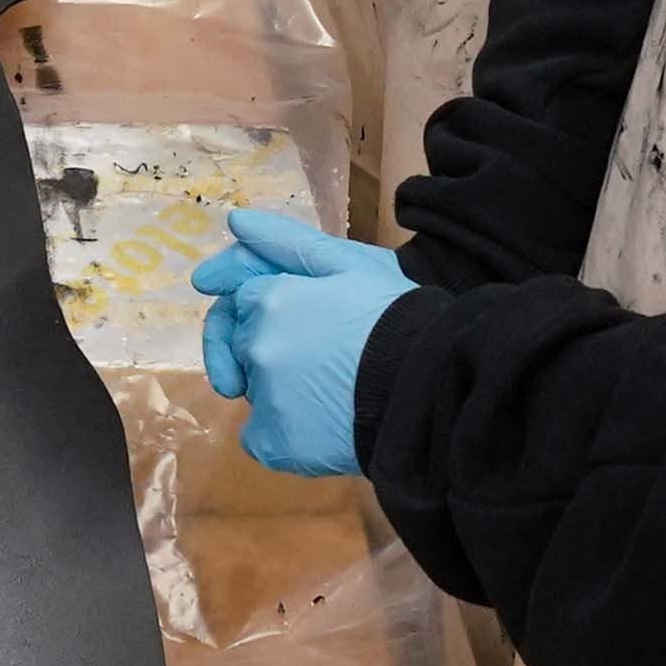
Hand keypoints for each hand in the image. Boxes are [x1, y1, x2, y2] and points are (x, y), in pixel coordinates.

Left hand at [189, 204, 405, 473]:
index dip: (270, 312)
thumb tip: (234, 221)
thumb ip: (287, 242)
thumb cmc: (398, 317)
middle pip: (244, 347)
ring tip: (331, 393)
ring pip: (254, 391)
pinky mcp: (275, 443)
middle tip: (323, 360)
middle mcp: (257, 346)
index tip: (302, 324)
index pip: (243, 304)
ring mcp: (264, 397)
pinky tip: (320, 428)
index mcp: (270, 299)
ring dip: (278, 391)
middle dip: (270, 349)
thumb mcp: (349, 264)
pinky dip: (281, 437)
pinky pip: (258, 439)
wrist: (430, 383)